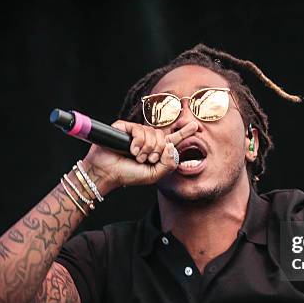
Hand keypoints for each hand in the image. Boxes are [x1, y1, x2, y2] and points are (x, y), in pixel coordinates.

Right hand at [83, 120, 198, 191]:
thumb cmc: (128, 175)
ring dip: (146, 149)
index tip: (195, 126)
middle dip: (157, 150)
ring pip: (152, 133)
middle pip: (163, 137)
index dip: (184, 133)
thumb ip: (168, 164)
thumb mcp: (154, 175)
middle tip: (147, 160)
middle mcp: (147, 140)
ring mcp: (135, 133)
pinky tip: (131, 150)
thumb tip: (171, 146)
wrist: (108, 173)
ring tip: (136, 157)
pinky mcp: (124, 127)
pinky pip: (139, 130)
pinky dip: (138, 143)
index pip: (172, 140)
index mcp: (155, 151)